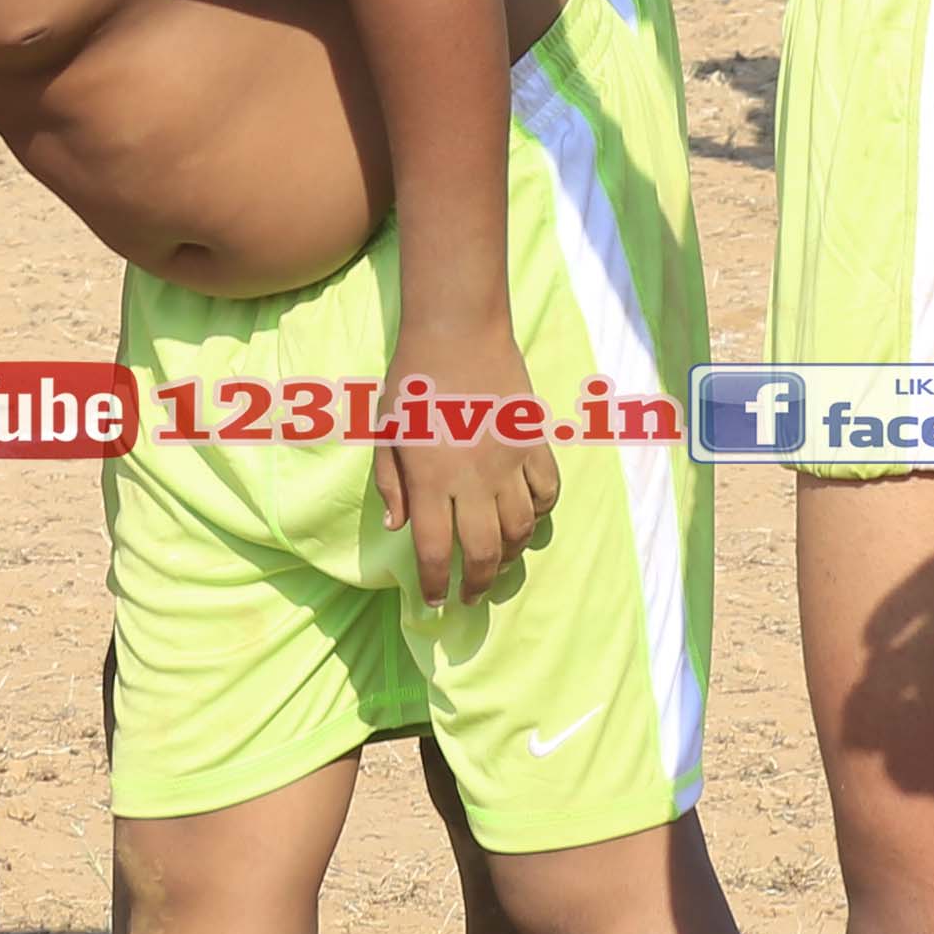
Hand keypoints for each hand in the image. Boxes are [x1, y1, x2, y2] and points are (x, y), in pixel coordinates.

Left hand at [377, 316, 560, 612]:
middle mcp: (474, 480)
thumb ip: (391, 484)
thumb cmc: (412, 380)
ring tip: (497, 563)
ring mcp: (510, 463)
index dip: (435, 584)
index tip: (434, 601)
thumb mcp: (385, 433)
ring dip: (509, 555)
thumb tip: (398, 528)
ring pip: (522, 529)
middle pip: (485, 551)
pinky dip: (542, 512)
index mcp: (431, 480)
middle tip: (470, 596)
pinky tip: (528, 518)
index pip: (436, 550)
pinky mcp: (533, 443)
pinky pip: (548, 490)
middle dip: (477, 583)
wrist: (458, 332)